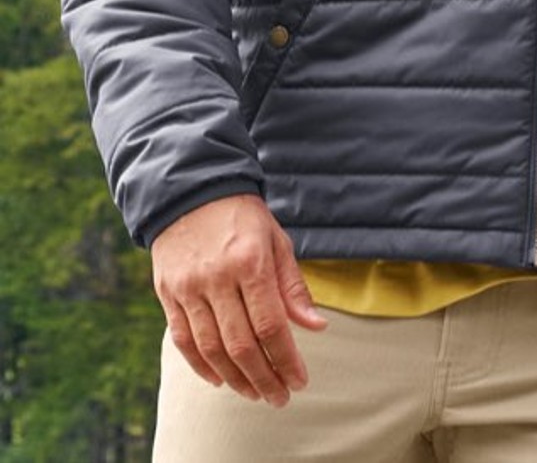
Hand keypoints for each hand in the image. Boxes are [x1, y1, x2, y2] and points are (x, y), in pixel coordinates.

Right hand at [150, 194, 326, 405]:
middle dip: (263, 377)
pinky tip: (220, 379)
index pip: (270, 324)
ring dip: (234, 378)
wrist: (192, 193)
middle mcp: (217, 278)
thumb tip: (316, 327)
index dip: (286, 358)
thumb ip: (293, 287)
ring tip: (255, 393)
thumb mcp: (277, 241)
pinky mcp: (167, 295)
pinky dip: (201, 365)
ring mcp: (188, 288)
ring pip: (211, 348)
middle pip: (240, 344)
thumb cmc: (244, 219)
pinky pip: (183, 340)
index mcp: (250, 262)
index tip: (300, 381)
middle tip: (280, 397)